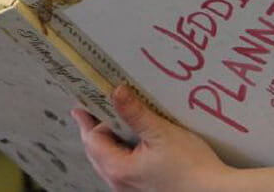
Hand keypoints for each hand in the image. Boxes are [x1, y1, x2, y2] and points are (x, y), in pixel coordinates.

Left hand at [73, 85, 232, 191]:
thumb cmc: (192, 168)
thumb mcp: (161, 133)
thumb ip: (135, 113)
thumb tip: (116, 92)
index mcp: (118, 168)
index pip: (92, 140)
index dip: (88, 120)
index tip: (81, 105)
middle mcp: (119, 183)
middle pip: (97, 152)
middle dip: (94, 130)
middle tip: (92, 110)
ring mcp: (130, 189)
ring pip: (109, 161)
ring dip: (108, 141)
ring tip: (111, 121)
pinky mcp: (143, 189)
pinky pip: (122, 168)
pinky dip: (121, 152)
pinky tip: (133, 141)